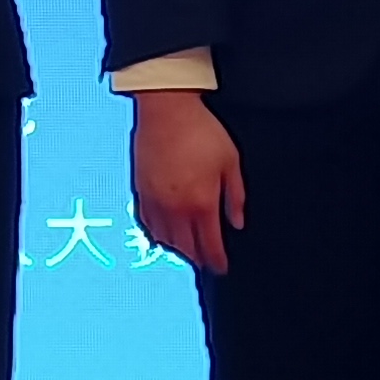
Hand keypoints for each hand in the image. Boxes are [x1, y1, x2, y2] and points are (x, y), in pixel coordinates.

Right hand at [129, 90, 245, 275]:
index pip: (210, 245)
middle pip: (186, 248)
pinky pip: (148, 223)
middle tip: (207, 261)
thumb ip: (235, 196)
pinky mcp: (141, 191)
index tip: (222, 268)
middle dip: (198, 258)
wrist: (166, 111)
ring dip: (178, 248)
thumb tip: (237, 222)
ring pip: (165, 239)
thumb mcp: (230, 162)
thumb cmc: (202, 132)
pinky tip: (164, 233)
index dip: (217, 261)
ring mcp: (156, 202)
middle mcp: (176, 209)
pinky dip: (158, 233)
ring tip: (188, 249)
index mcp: (201, 204)